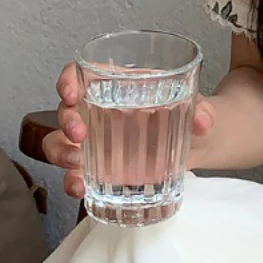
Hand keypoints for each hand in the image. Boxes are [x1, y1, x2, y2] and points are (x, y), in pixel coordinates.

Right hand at [42, 62, 216, 201]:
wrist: (194, 142)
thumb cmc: (186, 111)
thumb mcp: (196, 103)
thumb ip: (202, 109)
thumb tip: (203, 121)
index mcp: (114, 84)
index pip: (79, 73)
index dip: (67, 80)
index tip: (71, 93)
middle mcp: (96, 110)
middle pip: (66, 110)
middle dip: (67, 123)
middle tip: (80, 135)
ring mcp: (94, 141)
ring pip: (60, 144)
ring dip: (62, 156)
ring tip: (77, 170)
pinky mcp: (99, 167)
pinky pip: (76, 173)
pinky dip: (74, 182)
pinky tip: (82, 190)